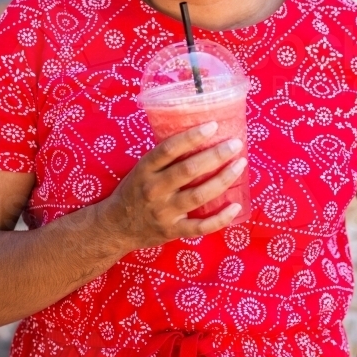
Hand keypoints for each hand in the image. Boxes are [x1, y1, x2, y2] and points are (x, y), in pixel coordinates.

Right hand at [98, 121, 245, 250]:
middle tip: (235, 144)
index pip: (169, 149)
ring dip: (223, 179)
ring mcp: (164, 212)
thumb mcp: (141, 169)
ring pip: (198, 195)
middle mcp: (154, 190)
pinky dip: (221, 217)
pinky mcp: (172, 231)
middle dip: (215, 155)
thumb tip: (198, 135)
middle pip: (188, 170)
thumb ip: (164, 157)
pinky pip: (201, 226)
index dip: (191, 137)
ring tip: (240, 165)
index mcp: (145, 170)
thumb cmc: (134, 191)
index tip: (213, 126)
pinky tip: (236, 205)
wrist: (116, 227)